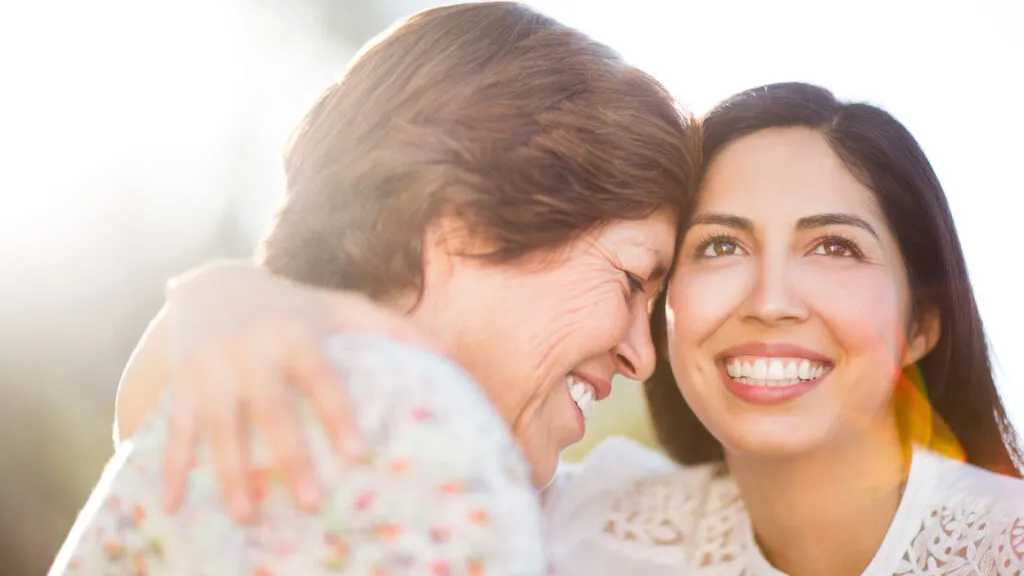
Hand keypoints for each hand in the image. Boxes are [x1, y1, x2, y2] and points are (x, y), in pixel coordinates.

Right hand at [160, 260, 440, 520]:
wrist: (214, 284)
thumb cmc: (294, 306)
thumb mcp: (341, 307)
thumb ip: (393, 328)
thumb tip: (452, 356)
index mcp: (293, 333)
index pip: (320, 377)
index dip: (336, 413)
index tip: (356, 453)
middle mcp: (250, 350)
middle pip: (270, 409)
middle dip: (288, 455)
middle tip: (308, 501)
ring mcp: (211, 368)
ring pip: (220, 426)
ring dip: (230, 473)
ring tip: (247, 516)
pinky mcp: (182, 385)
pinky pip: (176, 430)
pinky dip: (171, 468)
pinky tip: (170, 506)